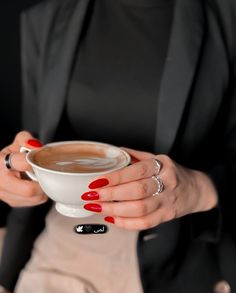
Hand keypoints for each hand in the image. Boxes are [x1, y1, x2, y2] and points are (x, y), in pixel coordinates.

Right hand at [0, 131, 47, 206]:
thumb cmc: (8, 156)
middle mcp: (1, 182)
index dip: (35, 161)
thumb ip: (25, 139)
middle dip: (42, 181)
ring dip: (42, 188)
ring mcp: (5, 195)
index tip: (39, 160)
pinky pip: (33, 201)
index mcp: (1, 163)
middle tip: (45, 173)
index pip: (22, 163)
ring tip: (40, 178)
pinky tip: (36, 184)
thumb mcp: (16, 143)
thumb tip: (36, 146)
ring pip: (34, 198)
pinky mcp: (12, 202)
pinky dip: (39, 194)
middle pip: (29, 190)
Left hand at [82, 148, 217, 229]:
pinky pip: (145, 223)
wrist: (195, 190)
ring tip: (96, 208)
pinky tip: (112, 218)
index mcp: (162, 165)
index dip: (116, 177)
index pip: (137, 171)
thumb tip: (115, 152)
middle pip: (137, 191)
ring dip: (114, 210)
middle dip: (110, 195)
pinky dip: (126, 223)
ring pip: (140, 209)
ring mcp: (167, 201)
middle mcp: (167, 183)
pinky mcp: (166, 216)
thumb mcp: (158, 159)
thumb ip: (136, 156)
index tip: (96, 181)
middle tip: (91, 196)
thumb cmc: (172, 173)